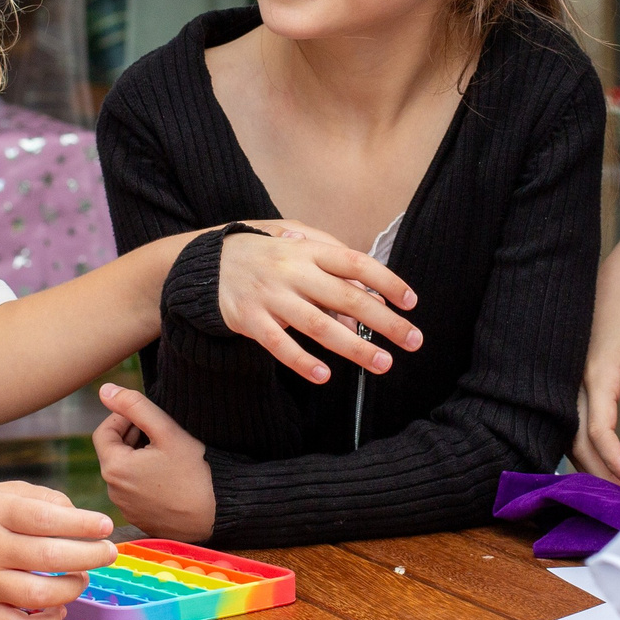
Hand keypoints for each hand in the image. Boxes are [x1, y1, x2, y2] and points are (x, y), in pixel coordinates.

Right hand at [0, 481, 116, 619]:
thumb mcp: (3, 493)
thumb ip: (44, 498)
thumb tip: (82, 518)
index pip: (45, 519)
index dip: (82, 524)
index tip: (106, 526)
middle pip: (48, 557)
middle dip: (89, 556)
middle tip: (108, 552)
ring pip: (39, 595)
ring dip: (72, 588)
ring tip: (81, 578)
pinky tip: (60, 609)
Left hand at [92, 383, 215, 541]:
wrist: (219, 512)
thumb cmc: (195, 471)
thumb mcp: (166, 430)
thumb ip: (134, 405)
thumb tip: (104, 390)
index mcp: (115, 468)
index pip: (104, 432)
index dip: (123, 418)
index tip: (147, 417)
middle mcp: (114, 492)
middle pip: (114, 453)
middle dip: (132, 438)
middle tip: (161, 434)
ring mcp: (127, 509)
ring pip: (124, 472)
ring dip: (138, 458)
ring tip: (167, 455)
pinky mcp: (140, 519)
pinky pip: (134, 492)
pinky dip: (145, 479)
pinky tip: (169, 476)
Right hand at [218, 225, 419, 383]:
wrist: (205, 263)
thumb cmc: (266, 255)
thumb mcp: (298, 244)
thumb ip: (333, 265)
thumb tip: (371, 299)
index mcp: (308, 250)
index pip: (356, 263)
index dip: (386, 281)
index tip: (411, 302)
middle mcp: (292, 271)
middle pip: (346, 297)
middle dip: (384, 321)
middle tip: (414, 341)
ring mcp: (270, 296)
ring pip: (318, 325)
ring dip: (353, 346)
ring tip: (383, 363)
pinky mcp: (249, 320)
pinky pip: (279, 344)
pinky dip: (302, 361)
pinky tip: (325, 376)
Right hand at [574, 251, 619, 485]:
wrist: (611, 279)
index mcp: (597, 375)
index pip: (598, 430)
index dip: (611, 459)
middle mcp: (576, 382)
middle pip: (576, 439)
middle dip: (594, 471)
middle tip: (616, 496)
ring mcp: (569, 380)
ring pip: (567, 431)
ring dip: (585, 460)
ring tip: (607, 483)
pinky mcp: (571, 378)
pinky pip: (568, 419)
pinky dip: (580, 443)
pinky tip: (594, 456)